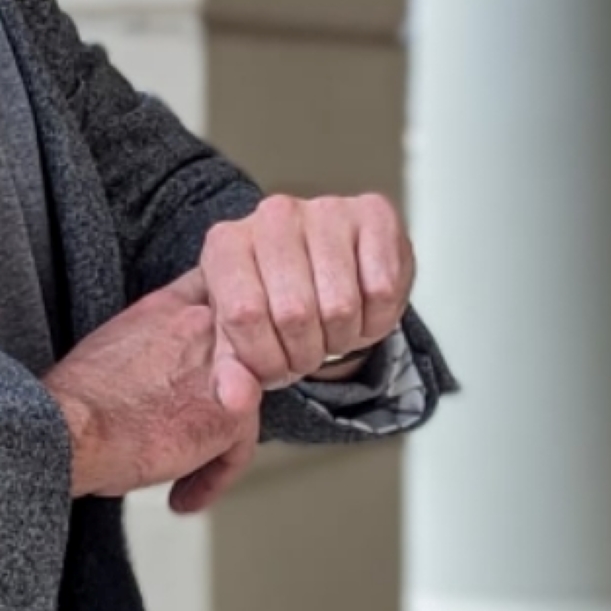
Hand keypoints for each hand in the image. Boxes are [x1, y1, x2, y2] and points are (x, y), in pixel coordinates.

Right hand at [41, 271, 264, 504]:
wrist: (68, 428)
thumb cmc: (74, 400)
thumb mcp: (112, 341)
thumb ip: (151, 340)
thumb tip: (158, 368)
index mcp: (170, 306)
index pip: (220, 296)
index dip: (222, 329)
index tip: (211, 358)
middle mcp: (203, 327)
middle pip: (243, 354)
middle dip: (228, 391)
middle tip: (193, 427)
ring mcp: (226, 367)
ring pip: (246, 402)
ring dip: (218, 442)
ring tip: (183, 473)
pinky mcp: (233, 414)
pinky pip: (239, 449)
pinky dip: (212, 477)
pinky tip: (182, 494)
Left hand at [199, 193, 414, 392]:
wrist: (319, 267)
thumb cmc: (272, 302)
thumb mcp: (240, 338)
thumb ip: (231, 372)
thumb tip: (236, 401)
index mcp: (227, 244)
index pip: (244, 315)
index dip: (265, 359)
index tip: (273, 370)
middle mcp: (273, 217)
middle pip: (295, 313)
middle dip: (305, 354)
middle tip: (307, 354)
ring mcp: (325, 209)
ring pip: (341, 306)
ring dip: (343, 340)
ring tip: (332, 333)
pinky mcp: (374, 213)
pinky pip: (383, 289)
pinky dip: (378, 319)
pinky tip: (362, 313)